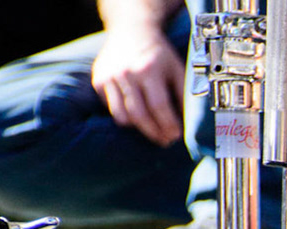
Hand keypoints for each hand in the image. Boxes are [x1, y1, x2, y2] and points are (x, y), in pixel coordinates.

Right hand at [91, 24, 185, 147]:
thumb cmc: (158, 53)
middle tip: (166, 141)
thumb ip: (183, 94)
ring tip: (153, 131)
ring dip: (138, 129)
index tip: (176, 135)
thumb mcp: (177, 69)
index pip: (158, 106)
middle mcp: (126, 73)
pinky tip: (137, 115)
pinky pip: (111, 108)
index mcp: (148, 69)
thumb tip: (188, 122)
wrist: (131, 30)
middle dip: (154, 133)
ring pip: (121, 116)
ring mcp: (109, 77)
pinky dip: (125, 116)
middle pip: (139, 115)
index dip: (168, 125)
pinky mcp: (98, 81)